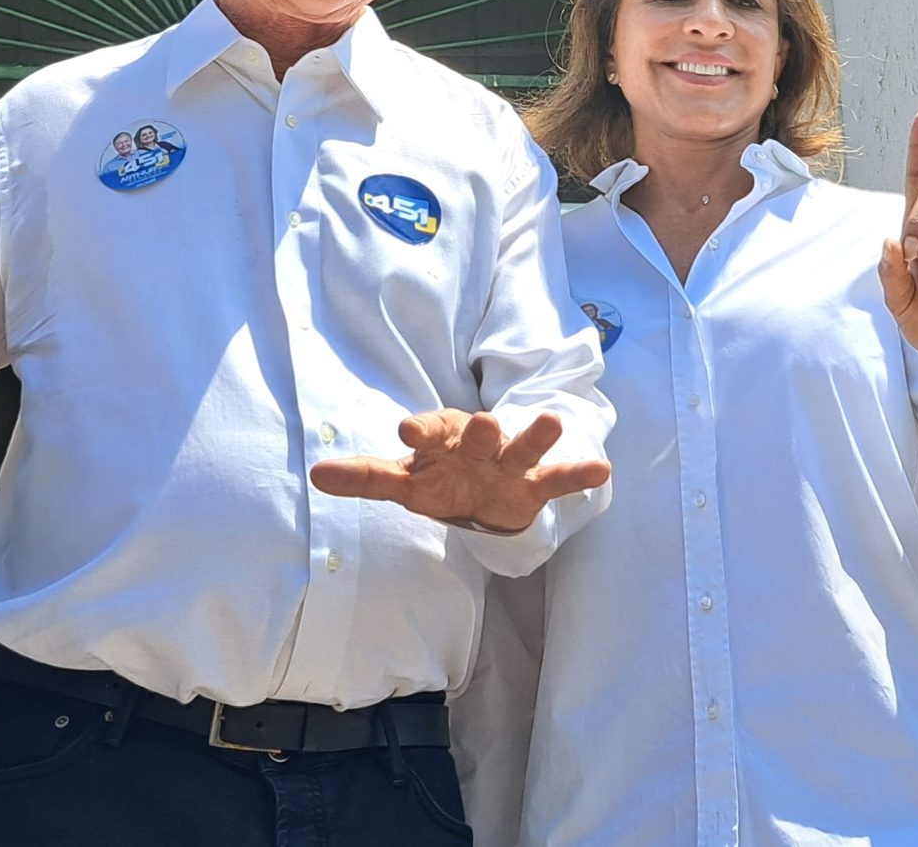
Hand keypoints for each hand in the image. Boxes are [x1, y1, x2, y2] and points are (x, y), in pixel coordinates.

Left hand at [308, 409, 610, 533]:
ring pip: (523, 448)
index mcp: (442, 443)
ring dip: (536, 436)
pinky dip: (577, 474)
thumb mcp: (404, 482)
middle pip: (478, 435)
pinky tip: (601, 469)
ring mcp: (509, 464)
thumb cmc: (441, 478)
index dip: (420, 434)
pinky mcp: (535, 484)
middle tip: (486, 422)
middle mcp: (477, 447)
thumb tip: (315, 474)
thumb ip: (366, 477)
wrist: (486, 495)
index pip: (429, 433)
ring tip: (553, 422)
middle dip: (481, 431)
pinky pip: (557, 479)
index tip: (406, 433)